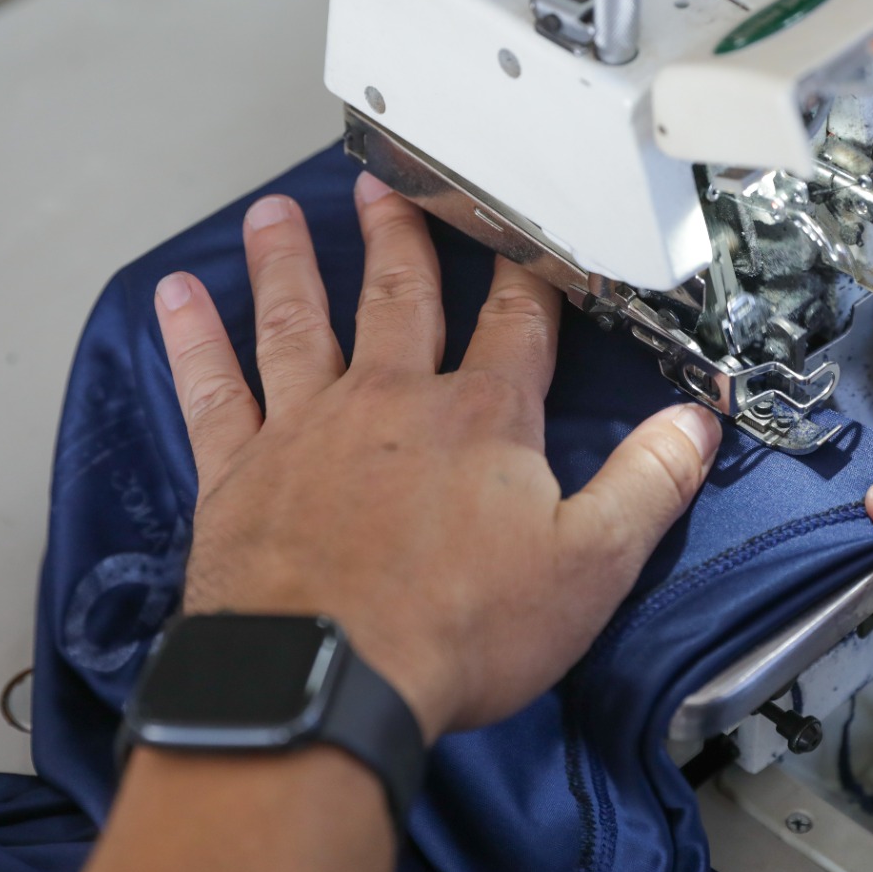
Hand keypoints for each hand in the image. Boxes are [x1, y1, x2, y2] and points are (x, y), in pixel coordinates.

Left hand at [152, 173, 722, 735]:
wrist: (325, 684)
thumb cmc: (456, 631)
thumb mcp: (588, 565)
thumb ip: (647, 485)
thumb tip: (695, 425)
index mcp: (480, 420)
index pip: (517, 323)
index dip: (529, 275)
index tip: (526, 234)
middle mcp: (390, 402)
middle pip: (398, 298)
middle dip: (400, 239)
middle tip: (387, 187)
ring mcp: (306, 429)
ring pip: (300, 322)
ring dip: (292, 264)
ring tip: (280, 214)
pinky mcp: (238, 472)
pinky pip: (213, 388)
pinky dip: (193, 339)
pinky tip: (176, 297)